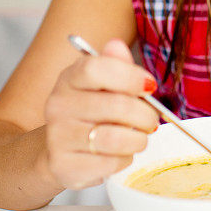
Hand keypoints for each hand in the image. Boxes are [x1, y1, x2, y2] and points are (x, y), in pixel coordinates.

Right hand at [44, 39, 159, 189]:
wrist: (60, 150)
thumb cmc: (91, 112)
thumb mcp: (104, 84)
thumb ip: (115, 65)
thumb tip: (116, 45)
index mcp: (70, 78)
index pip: (96, 69)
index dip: (129, 76)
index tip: (149, 85)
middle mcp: (58, 105)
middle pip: (115, 106)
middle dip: (145, 114)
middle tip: (151, 119)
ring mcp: (58, 136)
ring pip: (114, 138)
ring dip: (137, 139)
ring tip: (139, 137)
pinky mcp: (64, 166)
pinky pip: (109, 163)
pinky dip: (124, 159)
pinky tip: (120, 154)